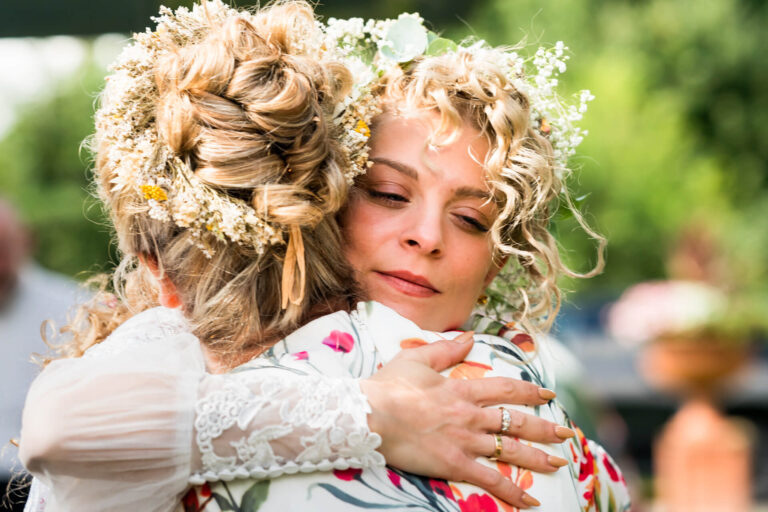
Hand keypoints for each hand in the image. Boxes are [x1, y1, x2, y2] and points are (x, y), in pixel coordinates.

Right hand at [359, 332, 573, 508]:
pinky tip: (530, 501)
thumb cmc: (388, 386)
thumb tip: (469, 336)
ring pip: (510, 451)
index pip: (505, 388)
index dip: (530, 390)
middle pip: (516, 421)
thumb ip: (446, 349)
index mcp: (461, 389)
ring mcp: (465, 441)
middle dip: (544, 428)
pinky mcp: (455, 464)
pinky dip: (512, 492)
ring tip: (559, 463)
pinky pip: (490, 480)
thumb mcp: (417, 359)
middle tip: (566, 434)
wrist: (370, 414)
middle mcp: (470, 415)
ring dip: (538, 458)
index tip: (548, 394)